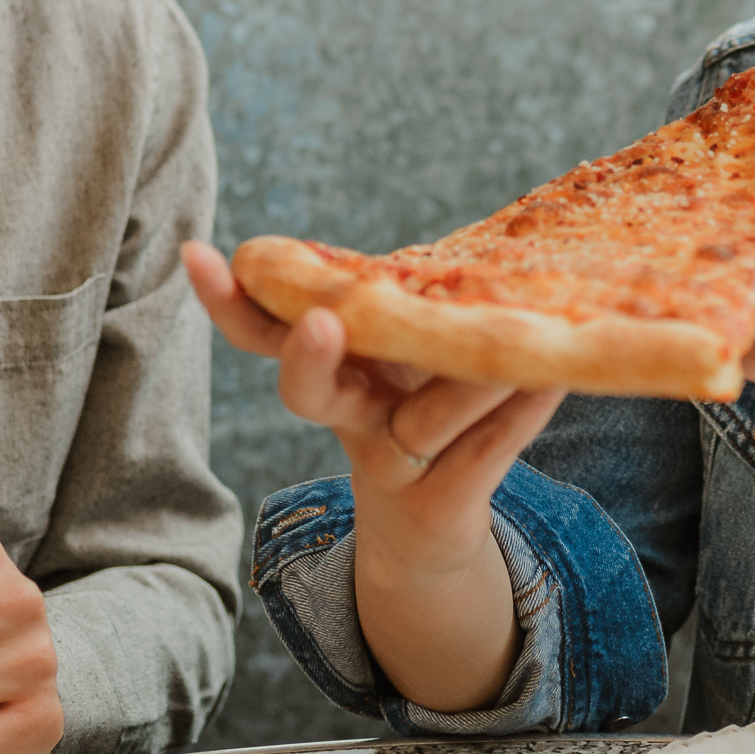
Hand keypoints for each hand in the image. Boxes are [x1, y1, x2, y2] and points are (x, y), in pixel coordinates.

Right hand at [182, 240, 558, 711]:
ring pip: (424, 421)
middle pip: (309, 394)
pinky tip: (553, 377)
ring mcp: (390, 466)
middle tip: (318, 323)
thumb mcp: (397, 349)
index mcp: (328, 367)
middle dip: (308, 358)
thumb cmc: (414, 404)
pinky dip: (519, 415)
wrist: (427, 530)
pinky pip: (483, 455)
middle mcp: (347, 416)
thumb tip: (478, 223)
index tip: (201, 255)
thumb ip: (404, 300)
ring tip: (513, 338)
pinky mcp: (442, 505)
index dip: (228, 298)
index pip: (261, 330)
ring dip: (468, 381)